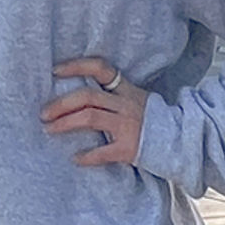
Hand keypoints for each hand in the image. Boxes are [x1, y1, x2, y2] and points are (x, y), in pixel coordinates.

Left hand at [43, 55, 147, 169]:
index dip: (76, 66)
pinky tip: (75, 158)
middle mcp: (125, 104)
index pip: (100, 68)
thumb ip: (113, 95)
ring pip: (90, 118)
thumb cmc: (154, 120)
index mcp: (126, 90)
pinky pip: (103, 152)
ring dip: (65, 123)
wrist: (181, 140)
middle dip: (61, 104)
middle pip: (87, 96)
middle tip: (43, 113)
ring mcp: (127, 126)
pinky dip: (87, 156)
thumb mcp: (137, 99)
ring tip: (49, 129)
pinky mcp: (129, 148)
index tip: (55, 71)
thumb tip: (79, 96)